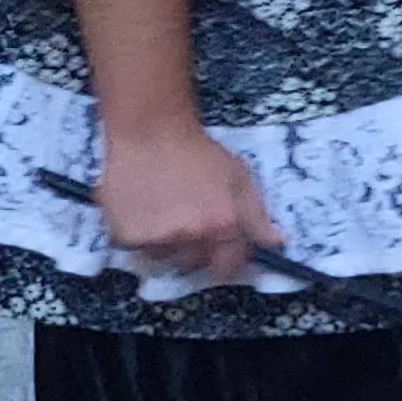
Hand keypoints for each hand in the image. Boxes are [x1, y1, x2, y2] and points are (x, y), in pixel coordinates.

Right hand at [96, 121, 280, 285]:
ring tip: (165, 210)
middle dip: (196, 248)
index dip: (226, 258)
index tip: (220, 245)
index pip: (228, 268)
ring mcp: (156, 240)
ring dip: (166, 242)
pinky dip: (141, 235)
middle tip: (190, 218)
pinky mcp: (125, 238)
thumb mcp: (239, 177)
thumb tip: (276, 243)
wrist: (151, 132)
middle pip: (195, 264)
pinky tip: (145, 208)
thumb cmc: (199, 153)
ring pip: (164, 257)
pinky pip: (137, 249)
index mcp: (222, 226)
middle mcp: (190, 238)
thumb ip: (257, 216)